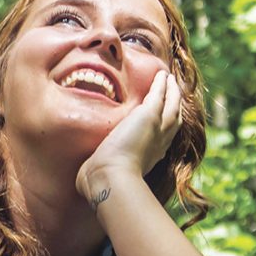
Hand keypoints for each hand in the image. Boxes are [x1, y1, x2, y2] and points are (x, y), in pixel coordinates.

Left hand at [76, 71, 181, 202]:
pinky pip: (160, 94)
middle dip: (175, 104)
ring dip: (172, 91)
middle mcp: (160, 142)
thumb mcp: (104, 172)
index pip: (163, 137)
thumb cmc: (104, 181)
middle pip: (174, 118)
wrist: (111, 176)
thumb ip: (98, 169)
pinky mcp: (150, 115)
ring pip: (172, 104)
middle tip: (173, 91)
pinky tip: (162, 75)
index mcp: (152, 155)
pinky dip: (162, 84)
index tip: (163, 118)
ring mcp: (158, 127)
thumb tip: (81, 178)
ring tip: (169, 79)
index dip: (165, 126)